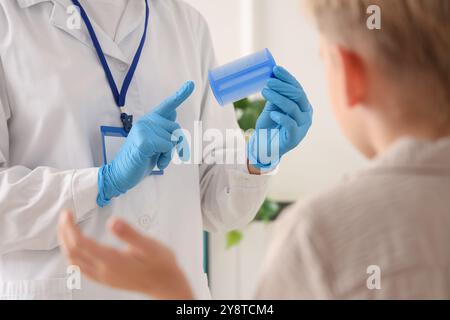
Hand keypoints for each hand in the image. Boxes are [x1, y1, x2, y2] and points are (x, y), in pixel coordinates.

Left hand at [58, 210, 193, 299]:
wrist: (166, 284)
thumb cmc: (161, 263)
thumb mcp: (149, 245)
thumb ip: (129, 233)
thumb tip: (112, 221)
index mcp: (111, 260)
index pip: (80, 243)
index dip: (70, 227)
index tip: (68, 213)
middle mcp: (103, 270)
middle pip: (72, 252)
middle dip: (64, 233)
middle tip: (65, 216)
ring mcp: (103, 277)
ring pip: (74, 261)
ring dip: (66, 244)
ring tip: (66, 228)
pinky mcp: (105, 279)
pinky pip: (81, 268)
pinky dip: (73, 255)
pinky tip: (77, 248)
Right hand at [97, 81, 194, 206]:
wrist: (120, 174)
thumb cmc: (140, 160)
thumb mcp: (155, 143)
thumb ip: (163, 129)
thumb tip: (173, 112)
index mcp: (149, 121)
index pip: (167, 105)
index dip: (180, 94)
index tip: (191, 84)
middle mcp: (146, 121)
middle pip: (176, 128)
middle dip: (174, 145)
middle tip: (160, 155)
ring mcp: (144, 129)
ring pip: (173, 139)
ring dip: (169, 154)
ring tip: (155, 158)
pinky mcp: (144, 141)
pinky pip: (168, 147)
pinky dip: (165, 158)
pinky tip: (155, 163)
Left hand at [248, 66, 312, 168]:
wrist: (264, 147)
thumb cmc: (269, 126)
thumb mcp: (272, 107)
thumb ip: (275, 95)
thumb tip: (271, 76)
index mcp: (303, 105)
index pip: (297, 88)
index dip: (287, 78)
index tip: (275, 69)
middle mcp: (306, 115)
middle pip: (298, 96)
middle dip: (283, 86)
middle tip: (269, 81)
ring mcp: (302, 127)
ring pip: (293, 108)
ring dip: (278, 98)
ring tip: (265, 92)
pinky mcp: (294, 138)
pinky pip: (291, 124)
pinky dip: (281, 117)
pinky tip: (272, 114)